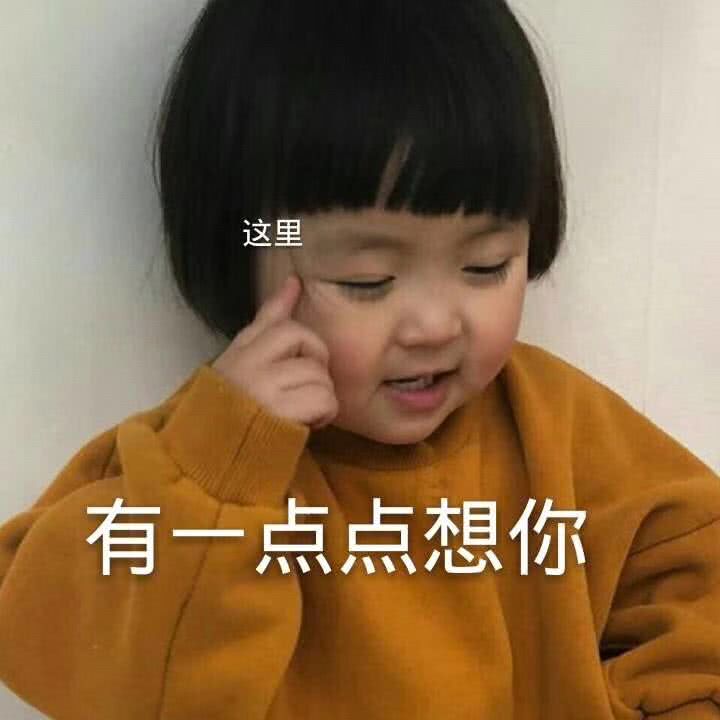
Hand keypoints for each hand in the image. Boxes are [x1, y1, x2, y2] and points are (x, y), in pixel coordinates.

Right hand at [211, 274, 337, 429]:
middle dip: (315, 362)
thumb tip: (291, 284)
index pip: (265, 320)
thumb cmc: (225, 426)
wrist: (206, 469)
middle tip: (304, 389)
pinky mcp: (278, 412)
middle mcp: (246, 365)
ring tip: (302, 414)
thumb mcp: (235, 377)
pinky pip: (323, 398)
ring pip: (318, 372)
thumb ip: (262, 332)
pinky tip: (306, 426)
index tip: (296, 283)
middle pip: (302, 337)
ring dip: (320, 396)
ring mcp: (261, 386)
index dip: (284, 302)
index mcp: (235, 357)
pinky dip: (323, 414)